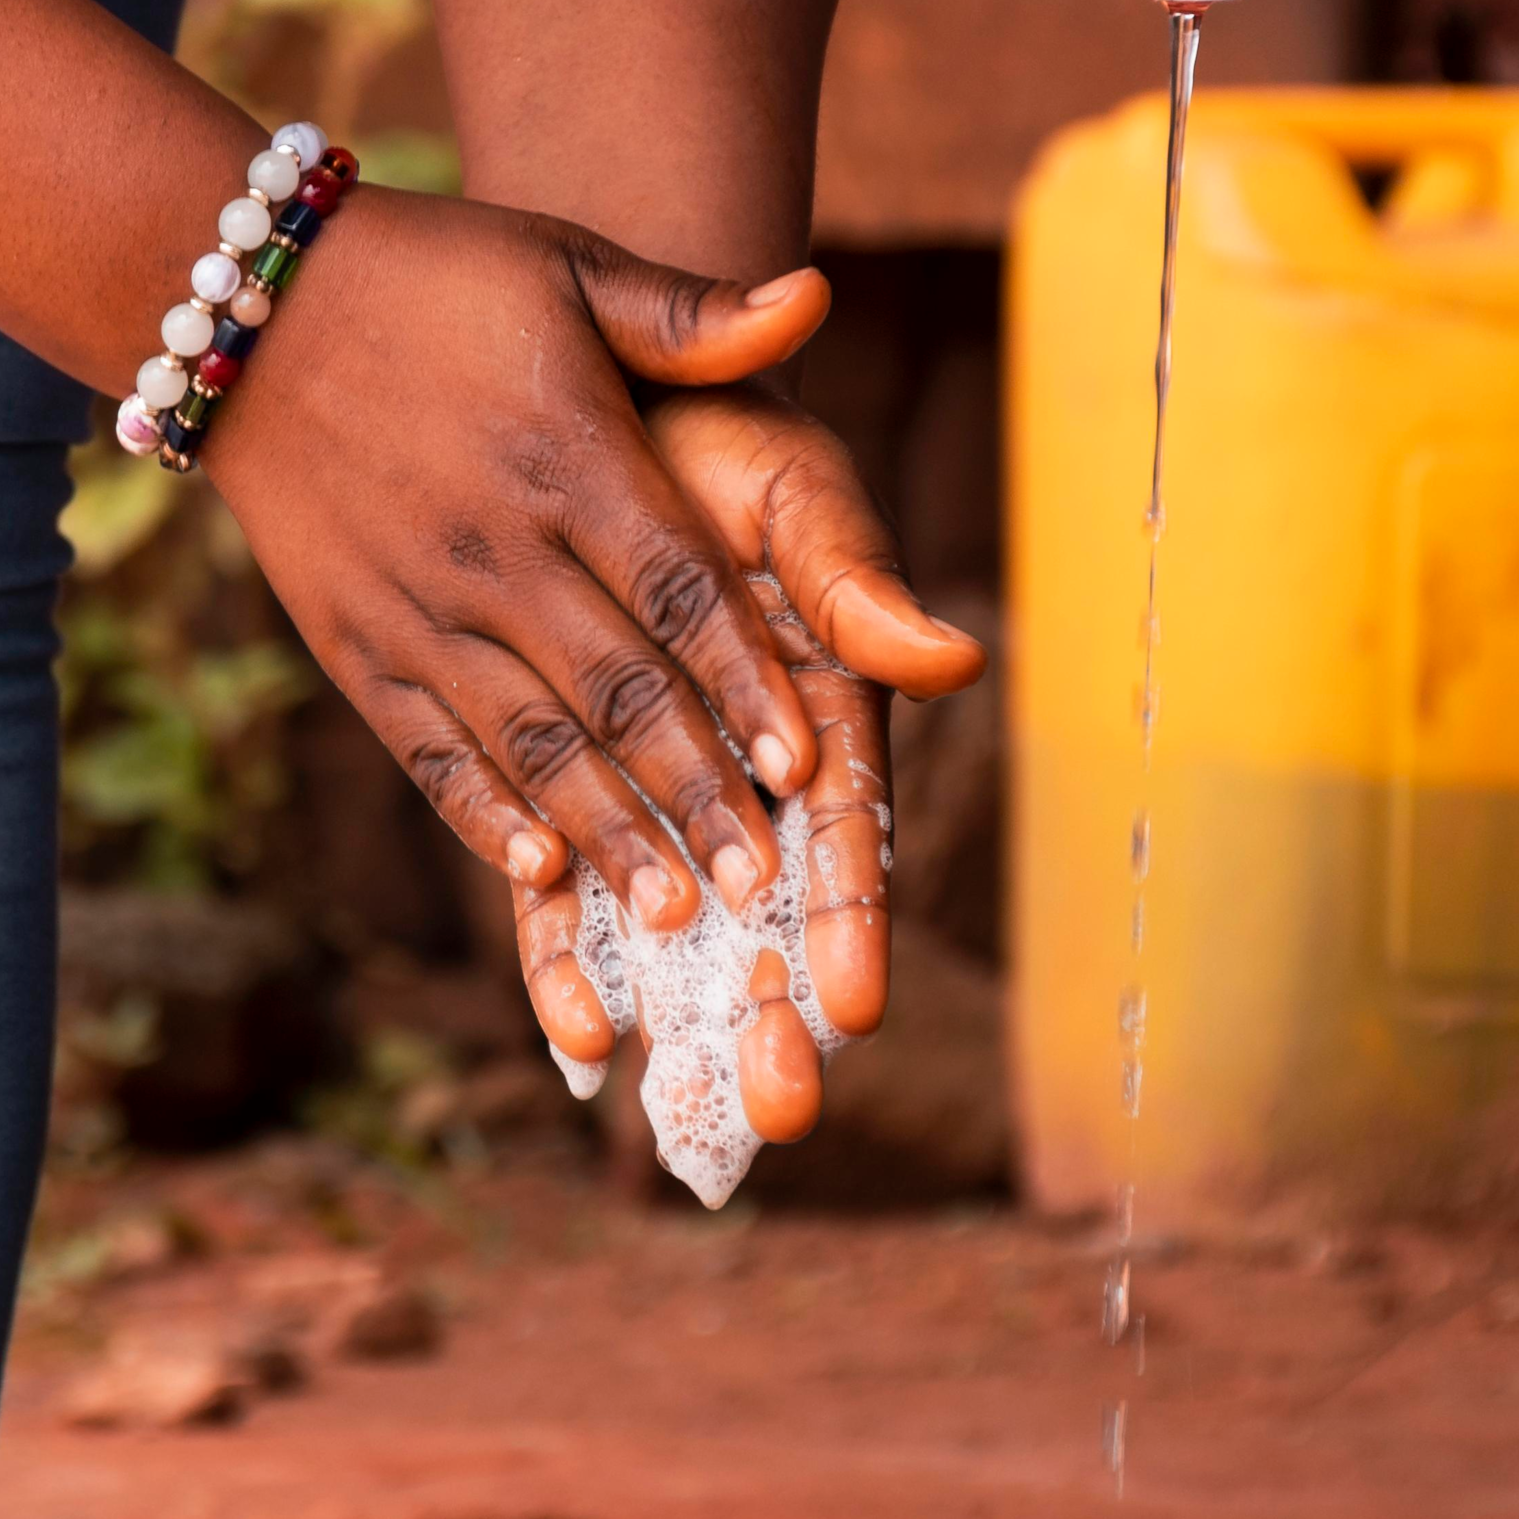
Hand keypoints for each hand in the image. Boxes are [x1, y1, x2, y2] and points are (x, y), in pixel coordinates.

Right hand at [207, 189, 835, 930]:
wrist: (242, 303)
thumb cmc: (433, 280)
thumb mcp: (564, 264)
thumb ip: (689, 315)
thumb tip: (816, 301)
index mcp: (566, 454)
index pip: (678, 591)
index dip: (745, 680)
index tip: (809, 762)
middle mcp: (493, 544)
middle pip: (615, 690)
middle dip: (693, 791)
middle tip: (762, 883)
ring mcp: (414, 602)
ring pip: (528, 739)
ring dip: (605, 831)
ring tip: (674, 912)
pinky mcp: (352, 640)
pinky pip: (426, 746)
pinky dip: (482, 813)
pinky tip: (538, 876)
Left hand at [509, 381, 987, 1141]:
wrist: (593, 407)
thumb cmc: (714, 438)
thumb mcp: (791, 493)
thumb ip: (854, 582)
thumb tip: (950, 661)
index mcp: (817, 700)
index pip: (845, 826)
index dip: (850, 915)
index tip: (853, 1004)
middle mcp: (744, 760)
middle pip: (770, 903)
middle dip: (778, 1005)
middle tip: (781, 1106)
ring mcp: (657, 779)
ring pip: (677, 917)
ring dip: (686, 1013)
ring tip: (687, 1111)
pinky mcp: (569, 782)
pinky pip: (568, 884)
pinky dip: (573, 955)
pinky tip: (578, 1037)